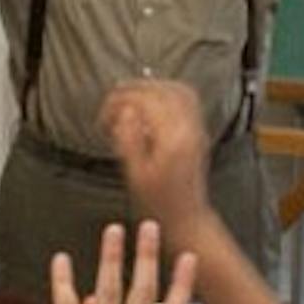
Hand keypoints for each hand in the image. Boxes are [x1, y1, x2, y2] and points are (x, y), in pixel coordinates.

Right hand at [102, 80, 210, 236]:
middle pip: (164, 90)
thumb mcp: (135, 172)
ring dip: (153, 86)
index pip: (146, 101)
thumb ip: (128, 138)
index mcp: (172, 137)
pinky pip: (187, 100)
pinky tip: (151, 103)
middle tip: (114, 96)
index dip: (121, 100)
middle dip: (136, 88)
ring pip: (178, 90)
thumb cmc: (157, 201)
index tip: (104, 113)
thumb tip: (124, 112)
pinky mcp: (198, 133)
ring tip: (131, 95)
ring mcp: (197, 129)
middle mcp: (189, 128)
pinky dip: (168, 94)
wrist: (186, 216)